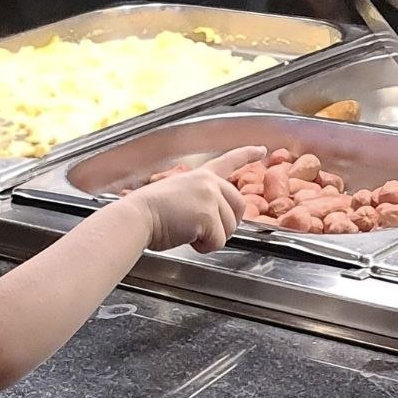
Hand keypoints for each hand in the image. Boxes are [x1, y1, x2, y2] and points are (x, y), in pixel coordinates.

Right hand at [121, 146, 266, 252]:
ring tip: (186, 231)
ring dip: (210, 237)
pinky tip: (186, 238)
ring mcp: (210, 198)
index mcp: (200, 176)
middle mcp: (209, 183)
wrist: (136, 217)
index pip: (228, 161)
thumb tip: (212, 220)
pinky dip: (204, 247)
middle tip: (202, 231)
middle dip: (225, 224)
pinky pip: (218, 241)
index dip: (246, 155)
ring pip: (229, 228)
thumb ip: (199, 199)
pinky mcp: (209, 216)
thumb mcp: (177, 194)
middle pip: (238, 208)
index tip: (261, 150)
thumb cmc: (148, 212)